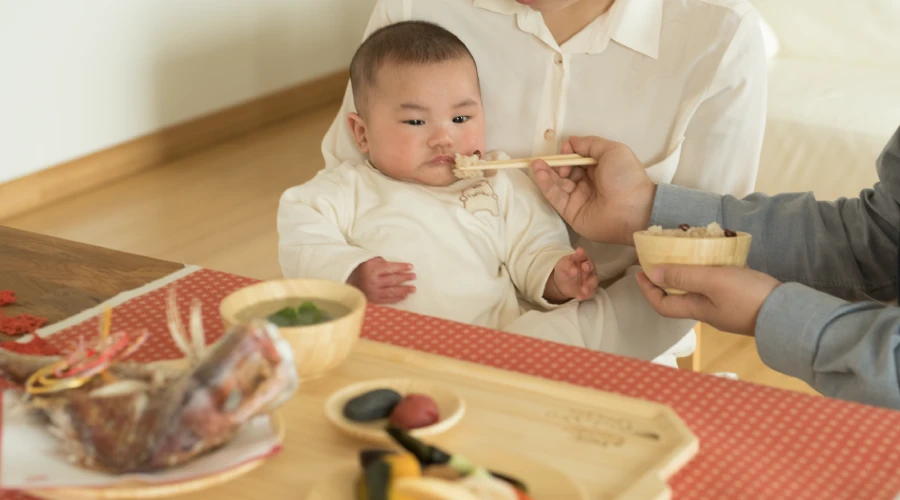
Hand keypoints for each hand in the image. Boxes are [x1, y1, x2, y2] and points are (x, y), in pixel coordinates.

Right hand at [347, 257, 415, 304]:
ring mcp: (373, 292)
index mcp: (373, 270)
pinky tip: (404, 296)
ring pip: (392, 291)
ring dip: (404, 290)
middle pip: (393, 280)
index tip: (411, 266)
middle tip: (414, 276)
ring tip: (413, 289)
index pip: (391, 268)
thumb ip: (382, 262)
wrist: (347, 280)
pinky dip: (397, 298)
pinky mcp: (373, 300)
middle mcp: (373, 281)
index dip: (402, 267)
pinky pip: (387, 300)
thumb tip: (397, 266)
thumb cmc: (361, 268)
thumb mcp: (370, 260)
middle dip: (405, 278)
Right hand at [531, 136, 656, 245]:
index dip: (569, 153)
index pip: (577, 159)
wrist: (632, 209)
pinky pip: (555, 197)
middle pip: (565, 171)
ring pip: (557, 184)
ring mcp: (578, 198)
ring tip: (536, 164)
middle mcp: (587, 183)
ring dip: (545, 173)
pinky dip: (546, 185)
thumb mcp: (613, 150)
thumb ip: (590, 144)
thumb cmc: (625, 177)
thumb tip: (571, 142)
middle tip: (557, 162)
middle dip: (557, 164)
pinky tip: (539, 174)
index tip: (567, 150)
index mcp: (599, 168)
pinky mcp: (570, 212)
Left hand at [544, 248, 598, 301]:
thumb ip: (568, 265)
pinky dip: (586, 295)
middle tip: (584, 267)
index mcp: (581, 258)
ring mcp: (590, 279)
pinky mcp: (590, 289)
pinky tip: (580, 297)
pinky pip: (590, 292)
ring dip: (589, 285)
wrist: (562, 283)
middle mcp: (588, 268)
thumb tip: (574, 269)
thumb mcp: (562, 265)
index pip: (583, 255)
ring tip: (584, 290)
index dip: (582, 254)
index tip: (579, 252)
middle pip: (590, 267)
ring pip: (593, 281)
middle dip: (588, 267)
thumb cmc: (564, 269)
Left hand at [635, 265, 781, 334]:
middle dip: (667, 280)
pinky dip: (710, 273)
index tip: (640, 271)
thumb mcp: (712, 281)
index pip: (663, 305)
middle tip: (663, 258)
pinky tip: (716, 260)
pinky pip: (716, 287)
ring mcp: (726, 308)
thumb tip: (652, 274)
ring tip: (688, 255)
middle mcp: (709, 312)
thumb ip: (683, 277)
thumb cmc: (748, 296)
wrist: (790, 312)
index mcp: (698, 309)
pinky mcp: (742, 301)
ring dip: (689, 274)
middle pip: (679, 298)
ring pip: (698, 291)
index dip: (648, 290)